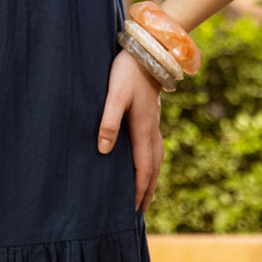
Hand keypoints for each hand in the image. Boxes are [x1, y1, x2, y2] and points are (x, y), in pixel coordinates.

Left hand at [97, 48, 164, 211]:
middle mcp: (152, 130)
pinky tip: (146, 161)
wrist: (147, 50)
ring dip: (151, 177)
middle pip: (153, 168)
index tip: (132, 209)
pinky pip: (155, 146)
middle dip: (147, 190)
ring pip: (156, 157)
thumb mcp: (114, 95)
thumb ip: (109, 121)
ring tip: (145, 193)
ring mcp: (154, 123)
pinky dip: (152, 161)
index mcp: (144, 130)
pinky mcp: (151, 115)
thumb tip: (105, 150)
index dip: (137, 190)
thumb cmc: (127, 72)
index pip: (142, 168)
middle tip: (140, 212)